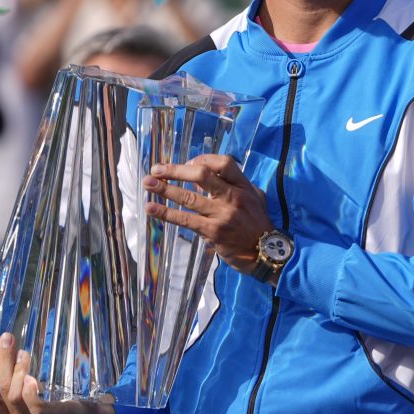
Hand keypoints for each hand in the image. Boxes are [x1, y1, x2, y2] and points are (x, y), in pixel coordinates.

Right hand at [0, 333, 115, 413]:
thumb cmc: (56, 402)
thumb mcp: (31, 395)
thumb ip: (18, 380)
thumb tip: (10, 346)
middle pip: (0, 390)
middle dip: (2, 361)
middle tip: (7, 339)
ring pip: (14, 396)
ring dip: (17, 371)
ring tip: (24, 354)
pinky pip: (35, 407)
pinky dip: (30, 392)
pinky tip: (32, 378)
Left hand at [142, 154, 272, 274]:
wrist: (266, 254)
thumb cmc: (258, 224)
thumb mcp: (255, 198)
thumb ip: (236, 186)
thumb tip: (209, 179)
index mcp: (243, 186)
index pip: (223, 163)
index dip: (203, 159)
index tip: (188, 162)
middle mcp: (232, 197)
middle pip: (201, 175)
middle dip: (176, 170)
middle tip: (157, 169)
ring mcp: (222, 215)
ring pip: (189, 198)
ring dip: (165, 189)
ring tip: (147, 184)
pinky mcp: (213, 232)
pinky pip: (185, 220)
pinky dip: (166, 214)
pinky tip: (151, 209)